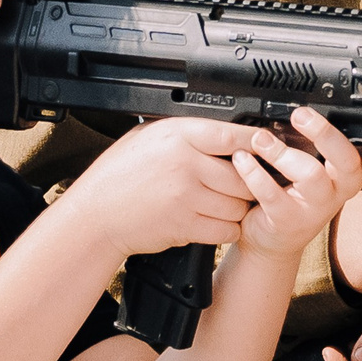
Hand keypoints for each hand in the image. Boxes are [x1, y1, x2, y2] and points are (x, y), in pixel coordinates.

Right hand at [59, 119, 260, 258]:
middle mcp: (185, 165)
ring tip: (226, 202)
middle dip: (249, 182)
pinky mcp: (185, 226)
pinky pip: (225, 229)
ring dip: (238, 207)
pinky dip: (226, 228)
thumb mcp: (147, 137)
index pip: (232, 136)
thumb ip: (185, 134)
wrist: (96, 214)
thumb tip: (223, 130)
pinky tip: (215, 220)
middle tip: (246, 182)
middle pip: (243, 175)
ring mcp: (186, 197)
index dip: (255, 142)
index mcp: (177, 136)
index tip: (265, 146)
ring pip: (238, 205)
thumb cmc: (119, 175)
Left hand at [231, 109, 361, 258]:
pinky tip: (242, 159)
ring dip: (283, 152)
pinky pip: (272, 193)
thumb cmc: (290, 198)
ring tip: (260, 139)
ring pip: (311, 174)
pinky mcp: (288, 220)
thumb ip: (314, 149)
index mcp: (344, 177)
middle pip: (345, 161)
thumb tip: (300, 110)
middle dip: (325, 134)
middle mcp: (336, 193)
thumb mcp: (310, 173)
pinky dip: (254, 172)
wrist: (270, 239)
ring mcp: (315, 209)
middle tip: (301, 115)